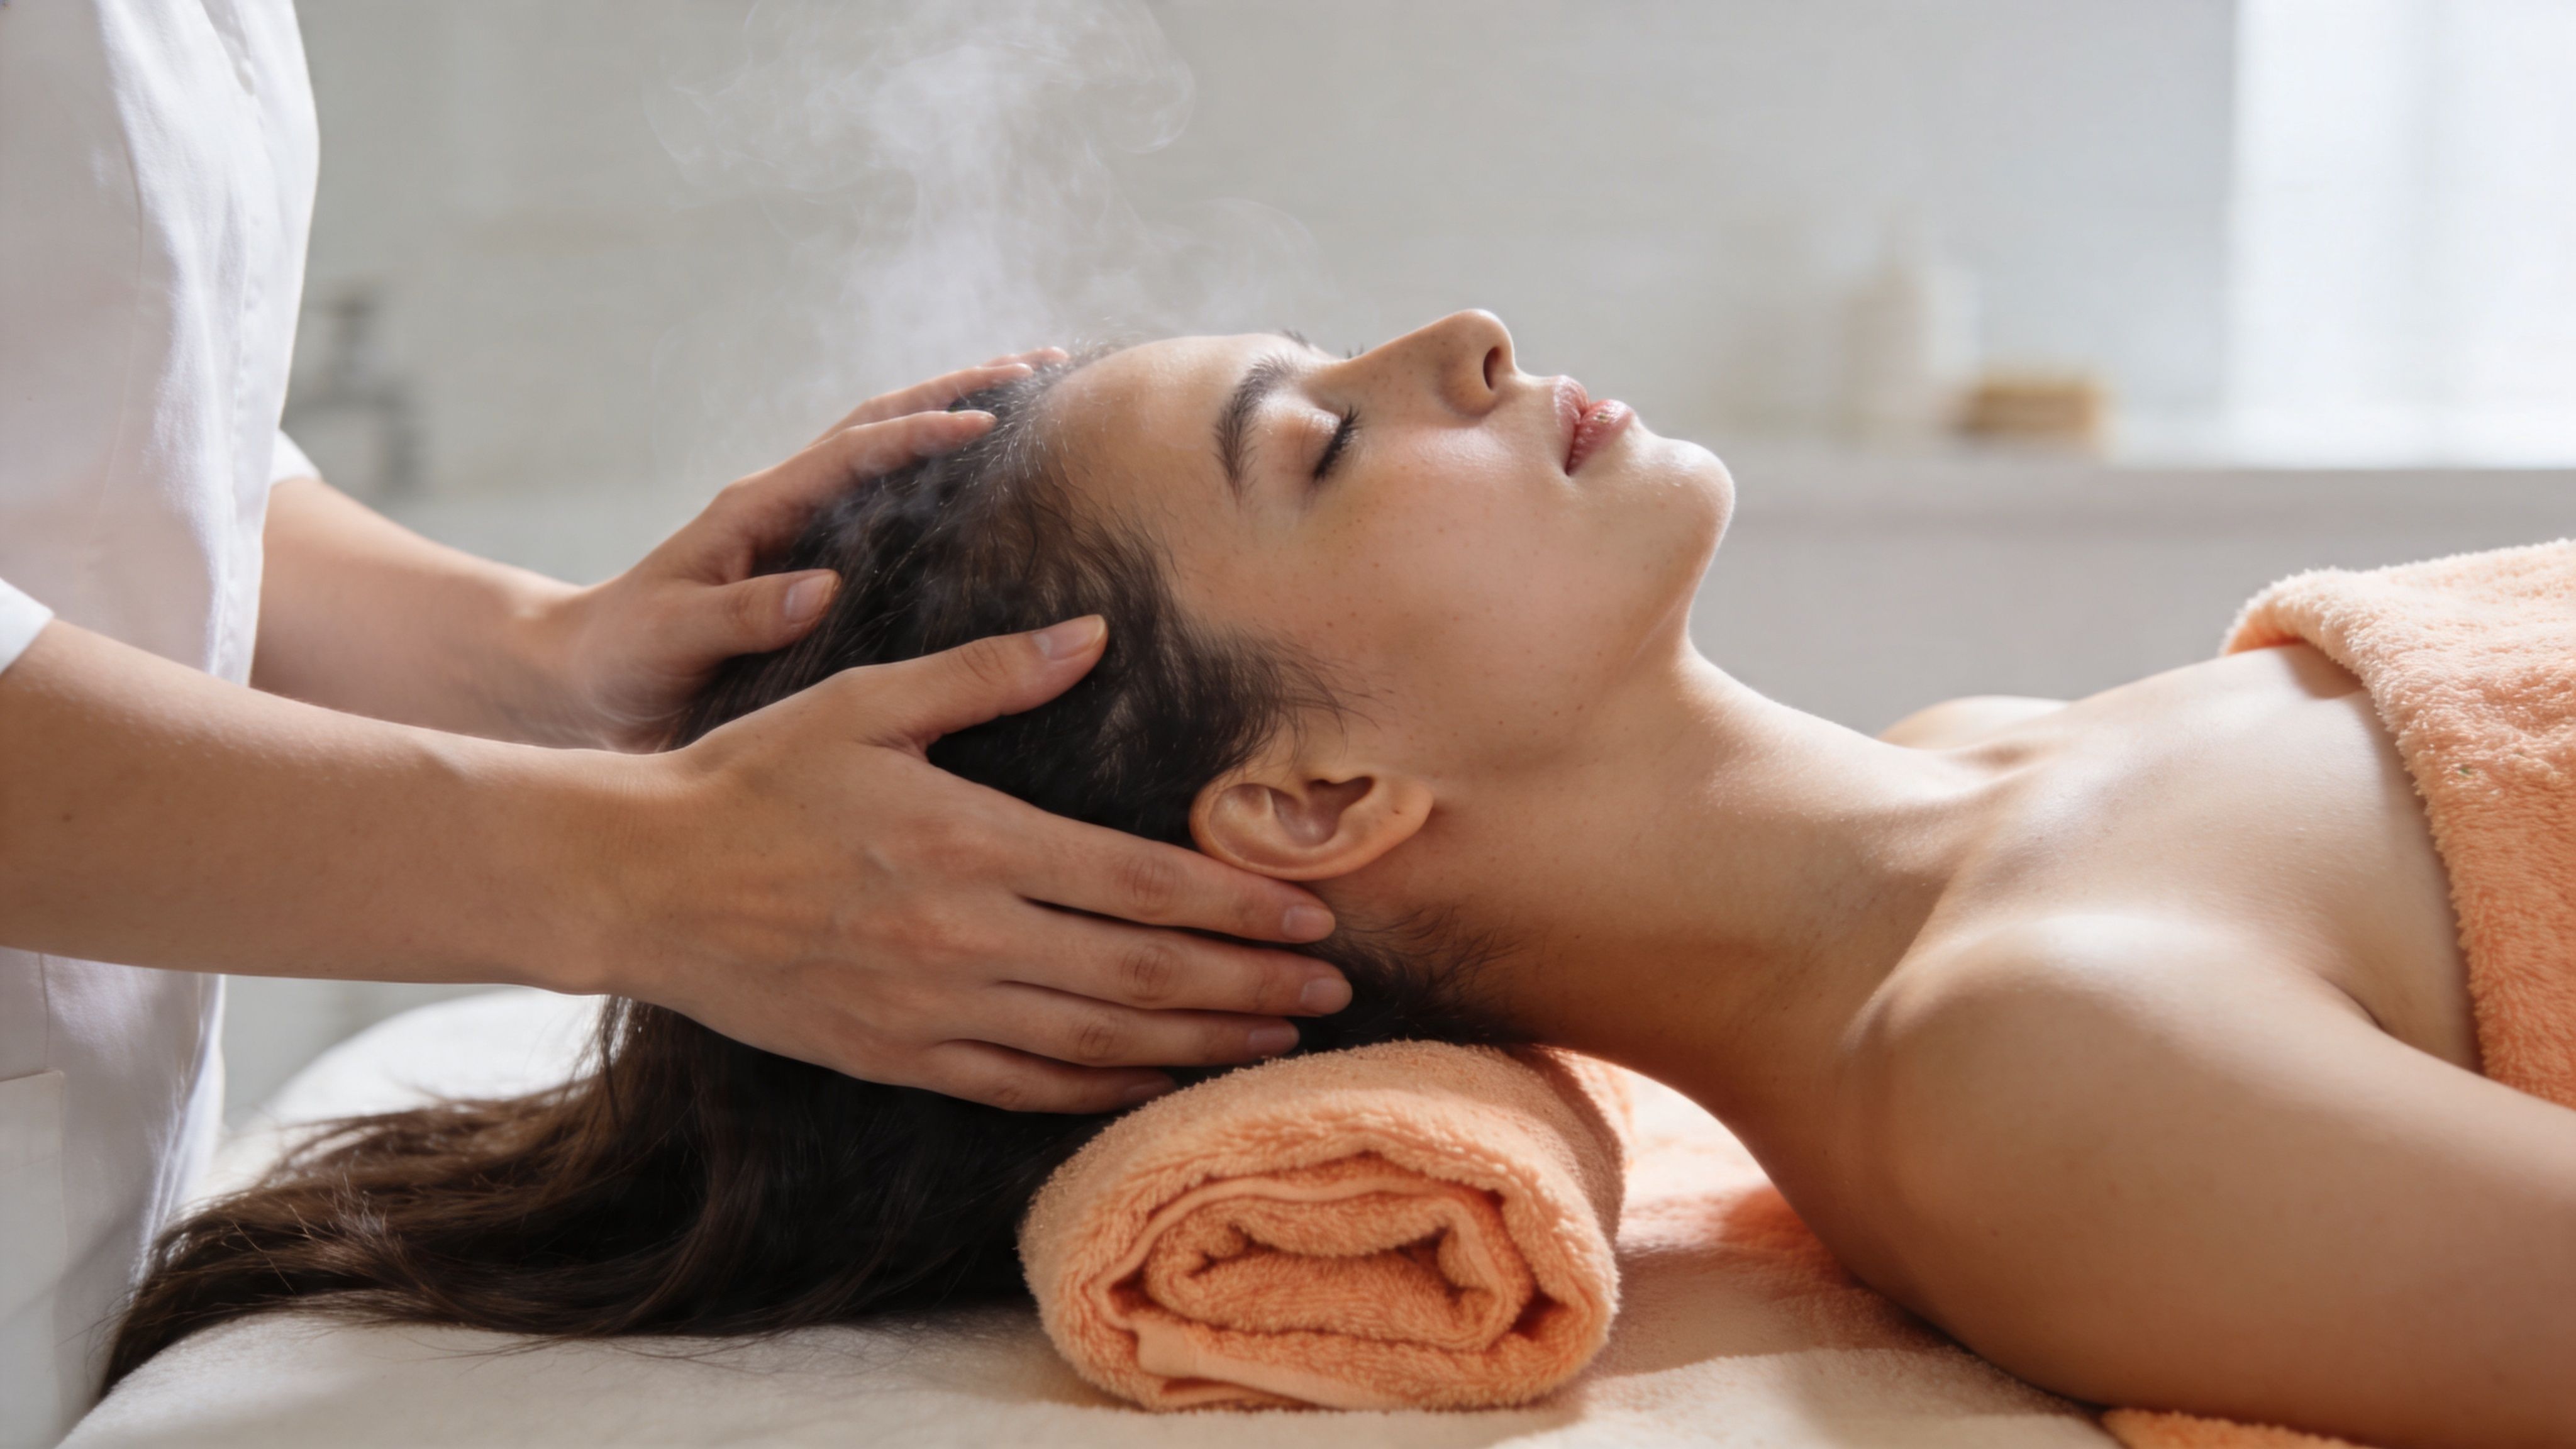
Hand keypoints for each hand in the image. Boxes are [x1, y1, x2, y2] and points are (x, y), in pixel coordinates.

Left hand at [539, 352, 1067, 749]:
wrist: (584, 678)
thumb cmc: (624, 656)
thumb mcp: (673, 635)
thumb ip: (741, 612)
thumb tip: (822, 586)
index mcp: (757, 508)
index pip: (854, 452)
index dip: (921, 432)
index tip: (989, 421)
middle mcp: (785, 500)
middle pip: (884, 420)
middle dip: (962, 387)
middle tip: (1045, 368)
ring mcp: (800, 523)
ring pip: (890, 447)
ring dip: (957, 412)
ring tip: (1036, 396)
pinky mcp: (812, 555)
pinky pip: (888, 500)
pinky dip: (939, 474)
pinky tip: (990, 486)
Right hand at [593, 616, 1348, 1111]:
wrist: (639, 880)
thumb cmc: (752, 777)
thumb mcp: (865, 702)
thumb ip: (985, 673)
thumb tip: (1089, 635)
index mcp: (970, 840)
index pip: (1139, 883)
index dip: (1236, 907)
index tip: (1310, 917)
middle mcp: (964, 934)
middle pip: (1140, 974)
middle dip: (1248, 985)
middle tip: (1333, 992)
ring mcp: (930, 1008)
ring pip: (1095, 1042)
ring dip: (1195, 1043)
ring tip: (1276, 1041)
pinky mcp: (895, 1055)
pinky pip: (1020, 1087)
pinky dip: (1099, 1091)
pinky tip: (1156, 1083)